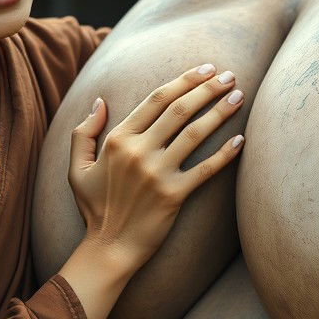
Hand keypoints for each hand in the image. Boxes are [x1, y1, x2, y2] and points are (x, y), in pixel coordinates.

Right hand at [68, 65, 244, 273]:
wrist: (108, 248)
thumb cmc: (94, 208)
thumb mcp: (77, 168)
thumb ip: (83, 132)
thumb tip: (100, 101)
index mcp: (117, 140)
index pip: (156, 99)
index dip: (184, 80)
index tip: (205, 69)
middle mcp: (138, 152)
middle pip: (179, 110)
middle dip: (208, 89)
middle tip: (230, 76)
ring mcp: (157, 173)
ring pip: (195, 134)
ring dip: (220, 112)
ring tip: (239, 97)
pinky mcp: (174, 196)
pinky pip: (206, 169)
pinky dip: (225, 153)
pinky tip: (241, 139)